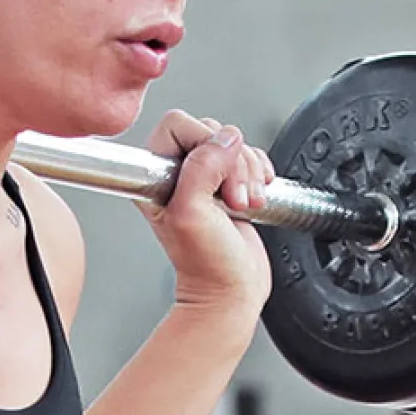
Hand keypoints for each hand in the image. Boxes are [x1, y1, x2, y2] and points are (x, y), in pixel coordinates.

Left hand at [138, 111, 274, 317]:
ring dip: (248, 172)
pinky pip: (251, 155)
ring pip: (234, 142)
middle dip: (232, 164)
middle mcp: (178, 171)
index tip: (215, 176)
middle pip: (212, 130)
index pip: (178, 123)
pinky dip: (260, 174)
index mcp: (155, 174)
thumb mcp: (192, 214)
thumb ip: (202, 169)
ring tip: (241, 203)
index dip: (203, 143)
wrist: (231, 291)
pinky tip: (253, 198)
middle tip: (230, 197)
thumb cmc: (205, 263)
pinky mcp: (231, 181)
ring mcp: (206, 175)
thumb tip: (225, 139)